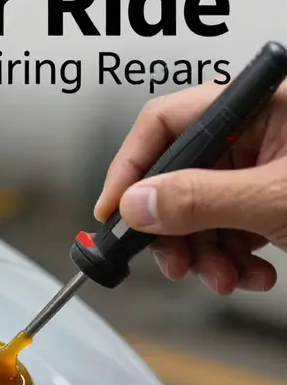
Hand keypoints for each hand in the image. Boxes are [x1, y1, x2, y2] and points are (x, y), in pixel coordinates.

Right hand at [94, 83, 286, 294]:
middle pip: (176, 178)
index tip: (113, 211)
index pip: (164, 123)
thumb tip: (136, 204)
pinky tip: (250, 274)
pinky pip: (227, 231)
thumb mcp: (273, 197)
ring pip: (199, 214)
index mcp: (257, 107)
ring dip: (204, 256)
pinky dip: (232, 261)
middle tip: (174, 261)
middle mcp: (254, 133)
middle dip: (173, 231)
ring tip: (223, 277)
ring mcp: (260, 169)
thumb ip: (201, 199)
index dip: (131, 168)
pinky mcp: (267, 202)